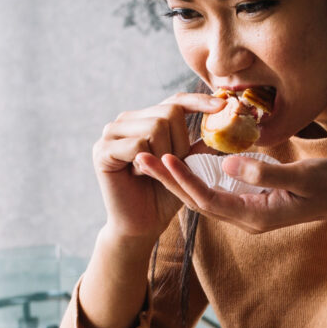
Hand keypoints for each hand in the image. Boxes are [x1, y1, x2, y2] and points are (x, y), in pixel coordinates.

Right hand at [92, 93, 224, 244]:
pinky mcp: (103, 150)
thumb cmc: (165, 196)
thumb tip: (223, 124)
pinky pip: (138, 145)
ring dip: (164, 155)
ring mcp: (111, 133)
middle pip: (169, 112)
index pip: (176, 101)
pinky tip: (138, 174)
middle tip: (170, 165)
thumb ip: (199, 146)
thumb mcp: (188, 168)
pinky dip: (146, 163)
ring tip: (151, 171)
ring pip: (156, 126)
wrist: (141, 225)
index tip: (223, 106)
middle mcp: (127, 121)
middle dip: (181, 143)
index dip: (199, 102)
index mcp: (146, 120)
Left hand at [136, 153, 326, 272]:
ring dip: (177, 179)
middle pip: (198, 201)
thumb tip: (227, 164)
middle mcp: (247, 218)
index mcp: (255, 215)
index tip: (163, 158)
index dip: (184, 180)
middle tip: (139, 157)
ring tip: (151, 159)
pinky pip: (217, 191)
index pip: (209, 199)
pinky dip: (197, 177)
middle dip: (169, 181)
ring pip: (204, 196)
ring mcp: (250, 212)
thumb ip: (265, 172)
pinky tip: (183, 162)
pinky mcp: (253, 201)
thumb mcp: (301, 176)